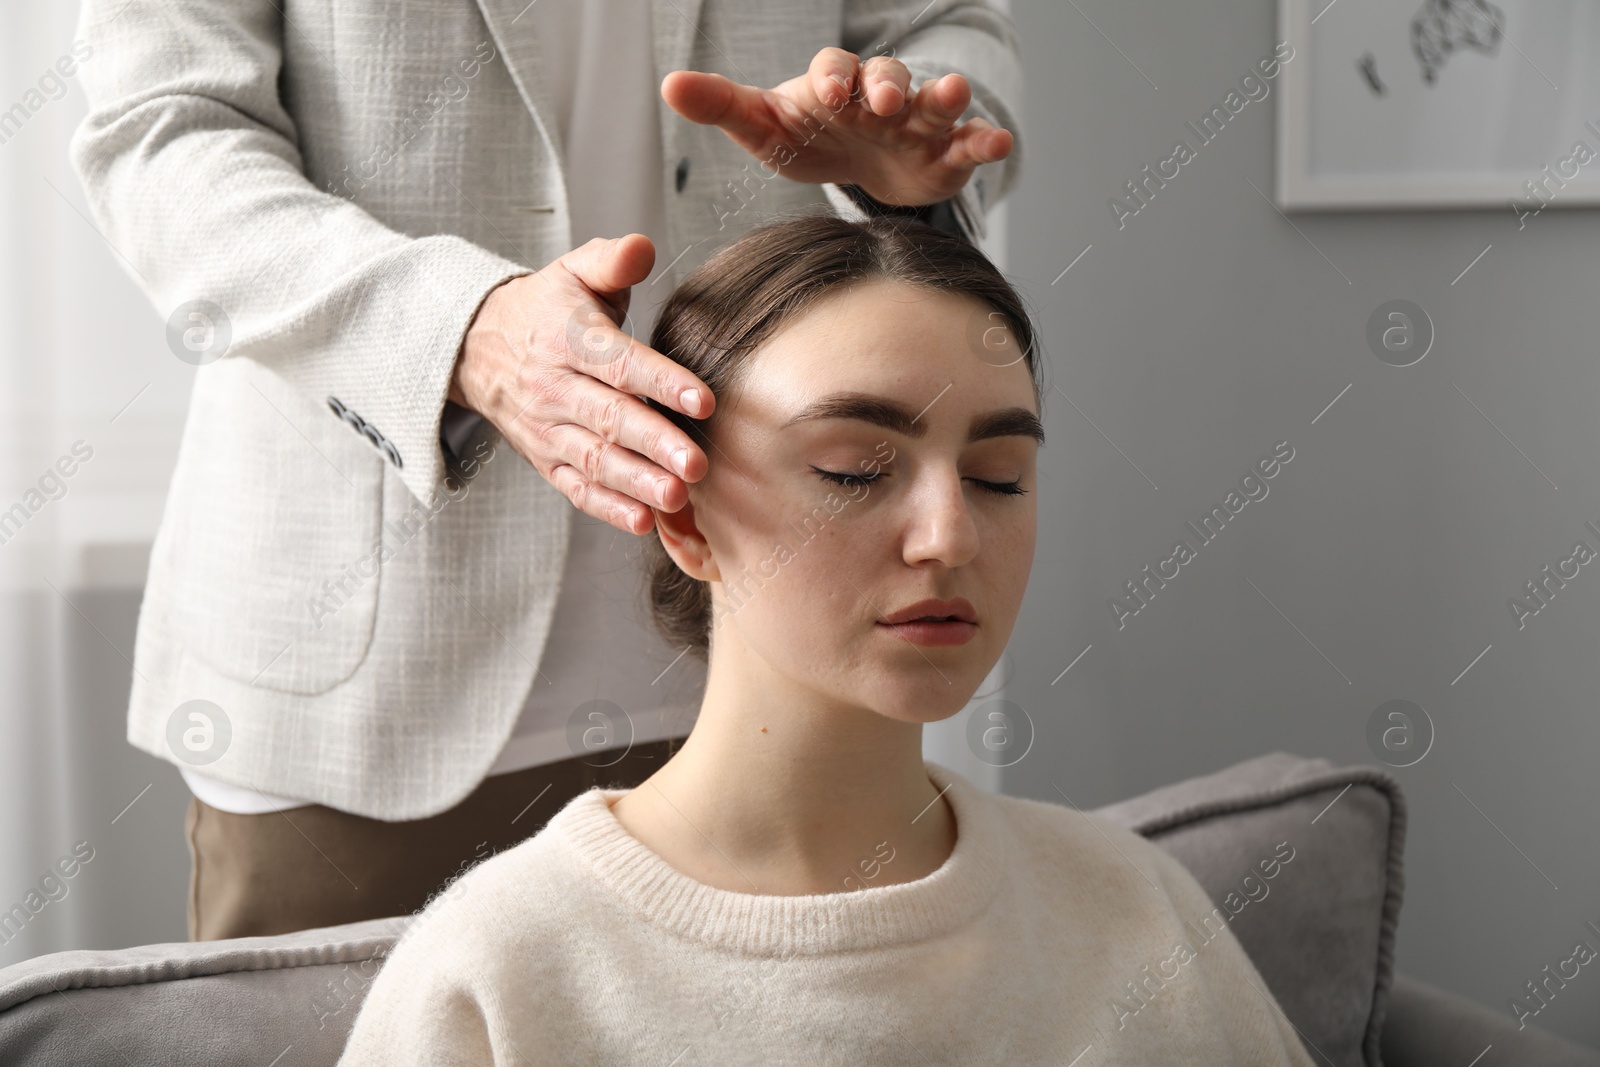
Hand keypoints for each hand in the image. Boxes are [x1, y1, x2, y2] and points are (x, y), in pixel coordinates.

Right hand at [450, 234, 712, 535]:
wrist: (478, 347)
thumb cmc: (546, 309)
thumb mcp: (573, 272)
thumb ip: (611, 261)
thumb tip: (643, 248)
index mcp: (567, 339)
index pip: (619, 362)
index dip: (663, 382)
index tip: (704, 401)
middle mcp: (554, 387)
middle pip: (609, 418)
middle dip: (655, 443)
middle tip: (697, 464)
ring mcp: (547, 429)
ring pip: (594, 459)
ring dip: (636, 482)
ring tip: (676, 497)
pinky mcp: (544, 460)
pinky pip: (575, 488)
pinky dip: (607, 508)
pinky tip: (642, 520)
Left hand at [661, 48, 1012, 207]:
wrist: (859, 168)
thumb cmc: (809, 138)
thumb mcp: (764, 128)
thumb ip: (721, 106)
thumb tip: (670, 84)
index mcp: (835, 86)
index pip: (832, 69)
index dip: (831, 78)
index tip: (829, 93)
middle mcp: (880, 96)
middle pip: (886, 76)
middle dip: (885, 84)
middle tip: (882, 100)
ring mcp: (917, 122)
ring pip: (933, 101)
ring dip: (944, 97)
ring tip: (952, 96)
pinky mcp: (945, 154)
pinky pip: (967, 142)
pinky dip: (983, 141)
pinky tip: (997, 144)